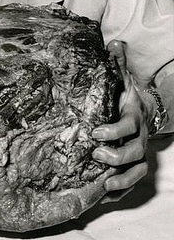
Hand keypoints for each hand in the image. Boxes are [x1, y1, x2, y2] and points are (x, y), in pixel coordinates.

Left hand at [91, 40, 151, 202]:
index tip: (95, 132)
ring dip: (121, 179)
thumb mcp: (121, 79)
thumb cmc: (126, 95)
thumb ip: (116, 63)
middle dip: (116, 155)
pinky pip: (132, 183)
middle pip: (135, 151)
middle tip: (95, 153)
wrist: (143, 109)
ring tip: (103, 184)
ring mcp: (138, 152)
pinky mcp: (134, 165)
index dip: (114, 130)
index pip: (128, 125)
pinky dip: (121, 192)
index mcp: (133, 116)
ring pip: (137, 171)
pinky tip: (104, 197)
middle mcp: (139, 136)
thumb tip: (112, 42)